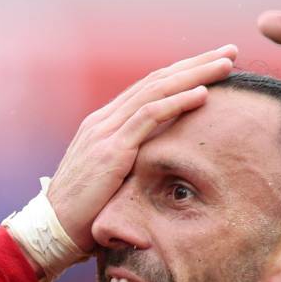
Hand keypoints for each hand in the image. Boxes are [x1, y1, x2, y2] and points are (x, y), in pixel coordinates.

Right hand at [43, 47, 237, 251]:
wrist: (51, 230)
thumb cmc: (83, 214)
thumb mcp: (111, 181)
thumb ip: (131, 165)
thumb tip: (159, 165)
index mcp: (104, 125)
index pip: (149, 88)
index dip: (182, 74)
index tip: (212, 64)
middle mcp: (104, 120)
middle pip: (156, 80)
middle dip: (195, 64)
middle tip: (228, 51)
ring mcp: (105, 132)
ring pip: (156, 90)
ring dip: (195, 75)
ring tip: (225, 64)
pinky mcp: (111, 150)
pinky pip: (149, 117)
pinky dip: (177, 103)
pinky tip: (203, 94)